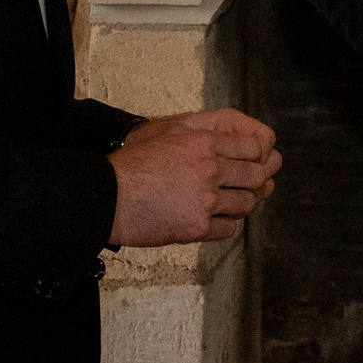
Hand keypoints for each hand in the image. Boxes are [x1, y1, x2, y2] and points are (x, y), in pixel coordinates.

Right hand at [108, 108, 281, 246]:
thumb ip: (200, 134)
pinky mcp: (198, 227)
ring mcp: (206, 200)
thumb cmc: (130, 165)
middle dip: (255, 180)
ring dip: (241, 203)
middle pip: (256, 175)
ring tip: (228, 203)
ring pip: (246, 203)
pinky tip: (215, 220)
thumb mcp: (166, 134)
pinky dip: (226, 225)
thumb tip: (227, 139)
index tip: (252, 162)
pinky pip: (229, 228)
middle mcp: (210, 169)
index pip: (253, 147)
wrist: (106, 198)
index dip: (256, 155)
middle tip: (249, 185)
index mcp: (204, 142)